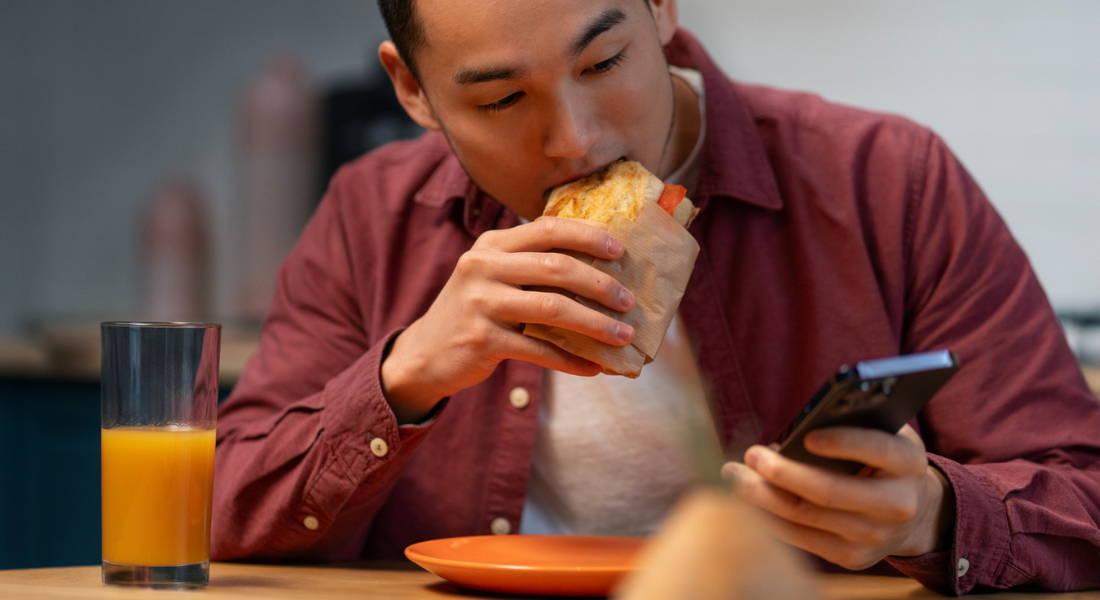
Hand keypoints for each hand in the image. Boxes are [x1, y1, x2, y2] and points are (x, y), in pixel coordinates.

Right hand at [381, 217, 635, 422]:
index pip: (548, 228)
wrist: (425, 352)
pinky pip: (539, 349)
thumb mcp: (492, 276)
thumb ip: (531, 265)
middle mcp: (483, 267)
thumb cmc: (475, 311)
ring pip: (553, 308)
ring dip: (595, 324)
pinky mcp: (482, 340)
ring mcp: (481, 303)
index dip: (588, 236)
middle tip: (629, 301)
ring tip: (623, 336)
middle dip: (601, 285)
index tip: (620, 251)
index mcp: (492, 245)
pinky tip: (593, 368)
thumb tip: (600, 268)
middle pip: (556, 268)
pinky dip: (570, 360)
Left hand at [721, 425, 954, 569]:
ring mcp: (873, 537)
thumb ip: (855, 422)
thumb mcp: (884, 432)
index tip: (808, 437)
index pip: (879, 450)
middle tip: (752, 455)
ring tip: (734, 475)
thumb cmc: (884, 458)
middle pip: (831, 492)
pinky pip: (799, 537)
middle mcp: (896, 505)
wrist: (914, 512)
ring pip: (806, 516)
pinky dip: (768, 517)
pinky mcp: (851, 557)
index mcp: (908, 464)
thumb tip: (796, 430)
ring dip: (762, 496)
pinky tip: (745, 499)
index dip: (844, 443)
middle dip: (784, 473)